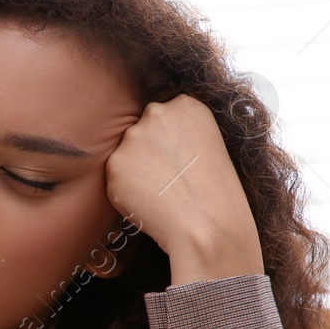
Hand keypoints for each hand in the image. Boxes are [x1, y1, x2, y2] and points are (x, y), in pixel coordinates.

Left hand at [104, 94, 264, 286]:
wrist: (208, 224)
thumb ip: (176, 132)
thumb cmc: (214, 192)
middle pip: (139, 131)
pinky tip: (149, 201)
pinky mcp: (114, 163)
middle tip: (168, 177)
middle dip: (147, 152)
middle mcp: (156, 113)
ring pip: (125, 155)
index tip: (178, 159)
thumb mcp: (207, 144)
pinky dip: (126, 191)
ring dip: (135, 171)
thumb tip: (151, 138)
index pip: (161, 117)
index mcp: (185, 104)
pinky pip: (115, 177)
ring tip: (161, 191)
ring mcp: (132, 137)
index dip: (167, 142)